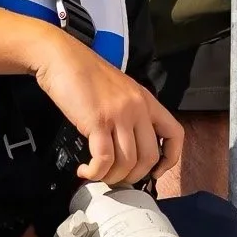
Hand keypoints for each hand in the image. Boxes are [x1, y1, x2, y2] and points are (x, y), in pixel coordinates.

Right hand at [31, 26, 182, 188]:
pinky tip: (85, 170)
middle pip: (149, 157)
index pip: (175, 134)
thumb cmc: (84, 73)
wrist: (61, 57)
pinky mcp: (98, 122)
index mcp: (146, 100)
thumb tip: (126, 144)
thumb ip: (128, 112)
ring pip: (127, 162)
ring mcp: (119, 115)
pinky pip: (104, 159)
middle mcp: (138, 108)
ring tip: (97, 174)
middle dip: (133, 176)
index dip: (169, 159)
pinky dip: (95, 171)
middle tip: (116, 178)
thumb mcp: (118, 90)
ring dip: (112, 176)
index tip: (155, 172)